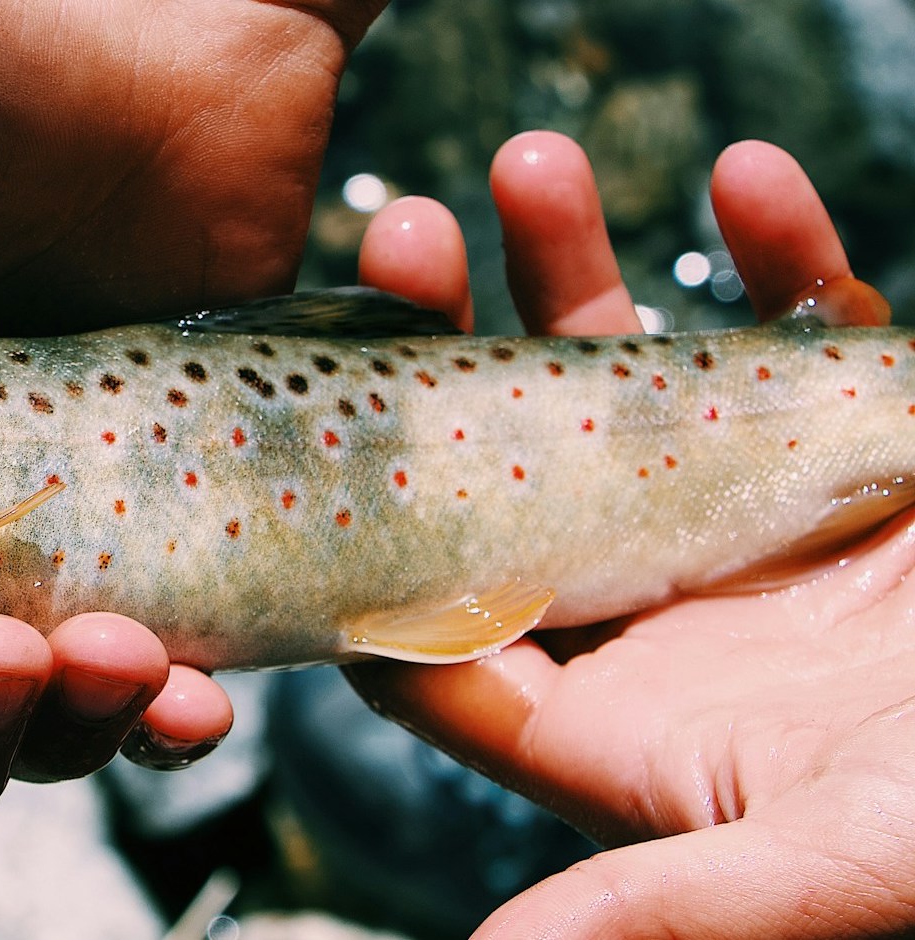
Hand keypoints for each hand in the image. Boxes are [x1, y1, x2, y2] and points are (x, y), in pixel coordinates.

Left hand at [350, 130, 914, 938]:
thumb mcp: (833, 863)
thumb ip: (669, 896)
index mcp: (619, 717)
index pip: (447, 628)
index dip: (371, 540)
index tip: (314, 431)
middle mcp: (663, 610)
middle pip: (510, 468)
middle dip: (451, 349)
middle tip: (394, 240)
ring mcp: (755, 519)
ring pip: (633, 377)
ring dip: (579, 272)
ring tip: (525, 170)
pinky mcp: (865, 449)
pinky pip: (806, 332)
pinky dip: (784, 256)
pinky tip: (746, 180)